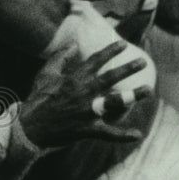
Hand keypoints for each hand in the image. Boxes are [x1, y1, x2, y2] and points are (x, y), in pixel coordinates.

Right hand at [18, 40, 153, 147]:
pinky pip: (108, 133)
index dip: (110, 51)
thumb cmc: (38, 99)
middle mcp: (83, 92)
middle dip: (128, 68)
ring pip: (115, 102)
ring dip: (133, 95)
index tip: (123, 44)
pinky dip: (123, 135)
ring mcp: (87, 111)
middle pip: (110, 77)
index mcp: (74, 79)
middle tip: (143, 62)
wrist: (30, 126)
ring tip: (148, 90)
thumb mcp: (45, 74)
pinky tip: (138, 134)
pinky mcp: (88, 129)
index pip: (95, 61)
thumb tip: (73, 44)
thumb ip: (60, 58)